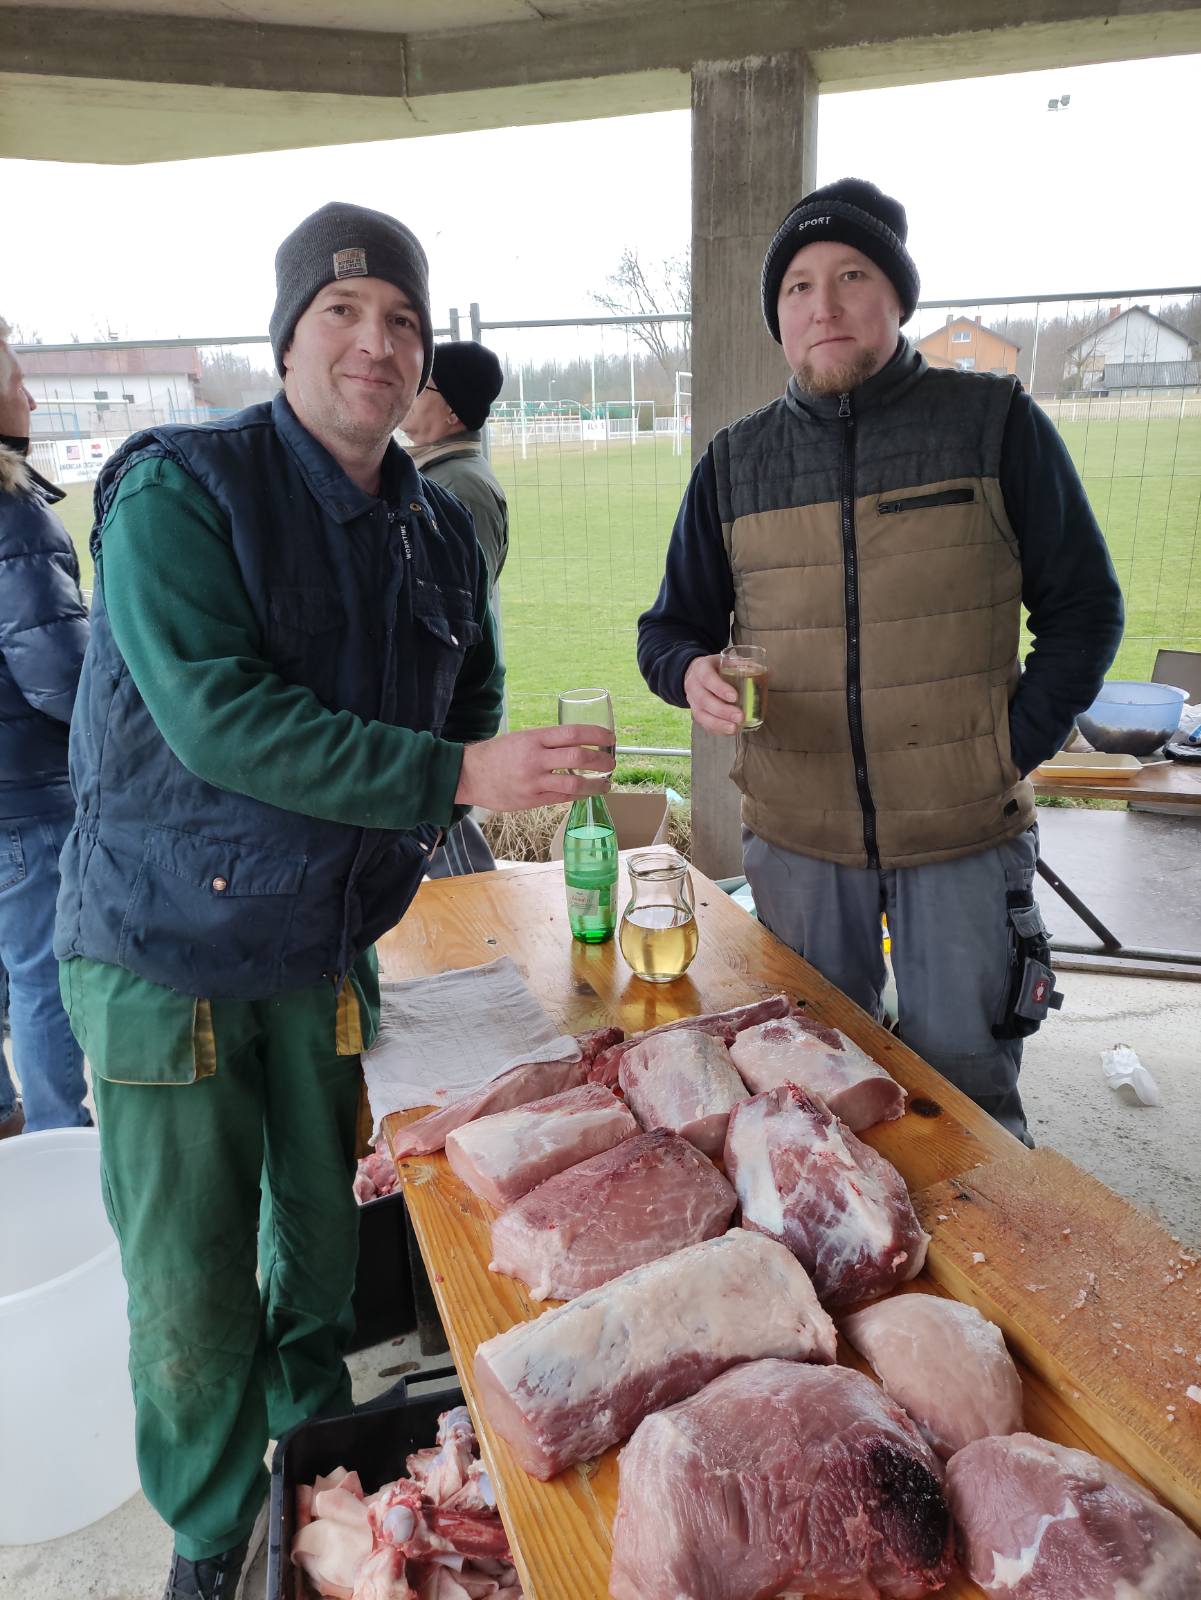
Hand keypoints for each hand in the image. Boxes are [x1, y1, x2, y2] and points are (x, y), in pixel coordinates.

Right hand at [454, 724, 615, 810]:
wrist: (468, 775)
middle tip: (611, 762)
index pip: (573, 733)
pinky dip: (578, 796)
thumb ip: (546, 743)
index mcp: (534, 738)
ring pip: (574, 785)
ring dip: (596, 784)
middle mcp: (535, 759)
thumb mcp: (521, 738)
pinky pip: (562, 799)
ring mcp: (533, 782)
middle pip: (579, 758)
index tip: (610, 738)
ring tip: (606, 783)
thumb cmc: (497, 754)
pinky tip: (586, 793)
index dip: (597, 735)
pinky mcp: (530, 801)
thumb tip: (577, 745)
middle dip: (602, 761)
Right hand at [684, 654, 741, 735]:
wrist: (695, 674)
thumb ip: (744, 665)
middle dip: (722, 710)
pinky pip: (703, 723)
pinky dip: (716, 729)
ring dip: (718, 724)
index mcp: (701, 668)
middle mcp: (693, 685)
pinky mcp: (695, 712)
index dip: (720, 688)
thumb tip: (770, 673)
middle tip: (740, 717)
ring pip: (701, 715)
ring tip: (734, 728)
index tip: (735, 697)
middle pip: (704, 700)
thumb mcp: (726, 660)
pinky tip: (729, 731)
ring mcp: (692, 701)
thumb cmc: (715, 667)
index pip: (707, 678)